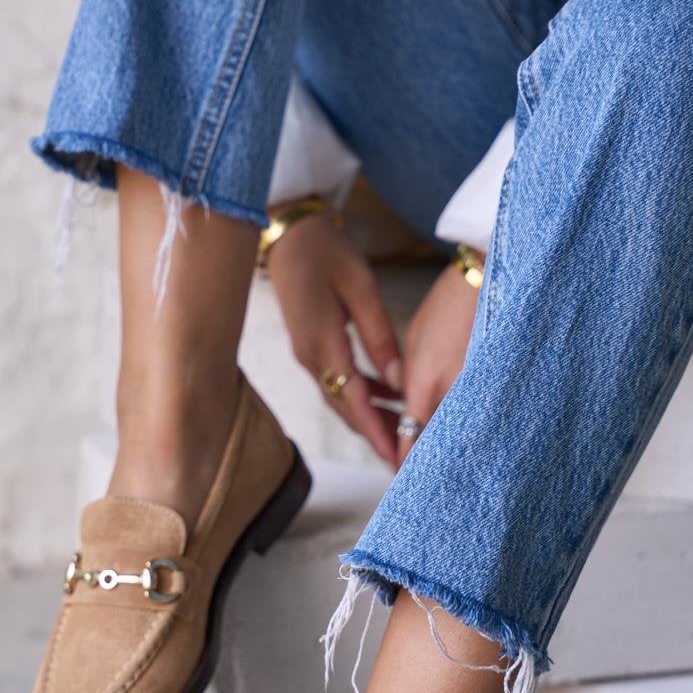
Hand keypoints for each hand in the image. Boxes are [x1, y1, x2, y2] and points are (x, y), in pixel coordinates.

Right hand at [265, 212, 402, 466]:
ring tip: (402, 430)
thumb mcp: (361, 288)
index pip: (352, 397)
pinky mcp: (310, 347)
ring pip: (340, 397)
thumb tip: (399, 378)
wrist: (287, 236)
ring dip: (368, 417)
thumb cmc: (326, 252)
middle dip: (374, 434)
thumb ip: (380, 336)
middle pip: (345, 407)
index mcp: (323, 341)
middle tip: (404, 456)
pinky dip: (361, 395)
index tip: (395, 453)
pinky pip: (337, 381)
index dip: (375, 428)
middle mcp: (310, 355)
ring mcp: (306, 353)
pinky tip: (386, 395)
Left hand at [397, 261, 480, 464]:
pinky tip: (457, 422)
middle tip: (414, 468)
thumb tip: (405, 402)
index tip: (398, 472)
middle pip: (435, 442)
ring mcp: (476, 392)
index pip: (411, 436)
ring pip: (454, 431)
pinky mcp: (493, 385)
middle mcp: (452, 393)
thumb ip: (407, 377)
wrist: (491, 282)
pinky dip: (462, 421)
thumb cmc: (449, 305)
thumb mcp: (415, 339)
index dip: (403, 459)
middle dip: (424, 457)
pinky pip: (473, 413)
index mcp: (426, 382)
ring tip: (434, 446)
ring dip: (443, 440)